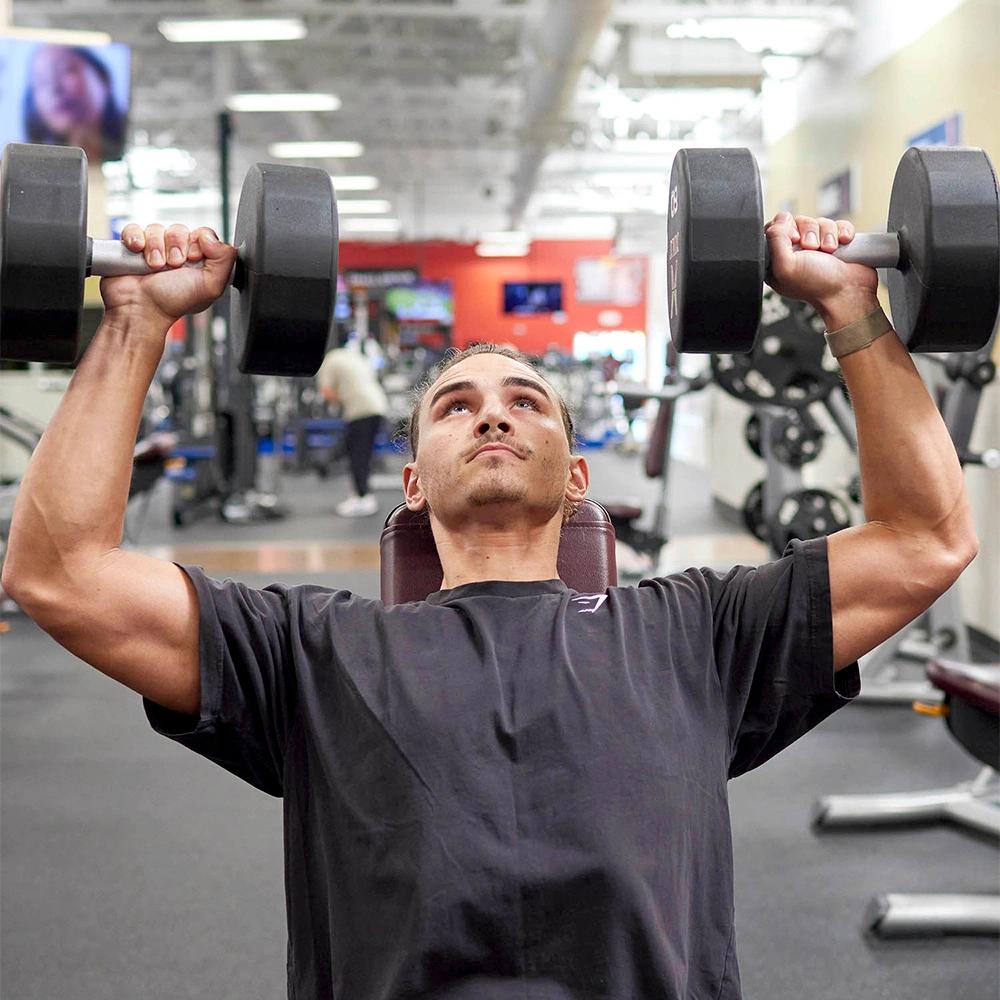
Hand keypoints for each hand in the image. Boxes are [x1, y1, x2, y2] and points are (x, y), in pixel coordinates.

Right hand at [100, 224, 237, 328]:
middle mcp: (177, 252)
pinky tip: (138, 251)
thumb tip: (211, 237)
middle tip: (173, 266)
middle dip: (176, 247)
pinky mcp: (133, 246)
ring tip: (155, 267)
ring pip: (156, 228)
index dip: (197, 244)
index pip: (202, 234)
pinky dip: (135, 237)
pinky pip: (133, 229)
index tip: (192, 260)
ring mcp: (154, 248)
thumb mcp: (211, 286)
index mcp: (198, 261)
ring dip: (156, 247)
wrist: (142, 309)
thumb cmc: (174, 302)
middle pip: (179, 229)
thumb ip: (225, 260)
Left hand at [765, 212, 879, 328]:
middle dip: (809, 232)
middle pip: (798, 221)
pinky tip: (842, 244)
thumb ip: (775, 240)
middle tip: (813, 249)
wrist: (849, 292)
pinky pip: (838, 223)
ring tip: (829, 251)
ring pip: (819, 221)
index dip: (785, 229)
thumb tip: (779, 219)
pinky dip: (842, 232)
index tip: (795, 240)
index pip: (774, 229)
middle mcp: (796, 252)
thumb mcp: (786, 266)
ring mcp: (817, 246)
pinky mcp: (836, 241)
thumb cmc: (817, 286)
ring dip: (827, 234)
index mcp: (777, 260)